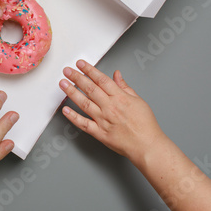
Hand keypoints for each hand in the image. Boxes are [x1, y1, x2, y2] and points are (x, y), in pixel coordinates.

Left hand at [60, 61, 210, 210]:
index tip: (80, 64)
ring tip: (62, 84)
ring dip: (71, 92)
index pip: (101, 80)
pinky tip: (65, 110)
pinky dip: (73, 117)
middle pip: (90, 89)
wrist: (147, 146)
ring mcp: (103, 120)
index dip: (89, 70)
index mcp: (120, 98)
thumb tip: (117, 75)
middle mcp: (110, 107)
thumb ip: (125, 87)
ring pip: (84, 103)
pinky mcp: (99, 133)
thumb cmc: (146, 125)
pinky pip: (83, 124)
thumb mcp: (138, 100)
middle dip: (76, 77)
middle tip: (67, 70)